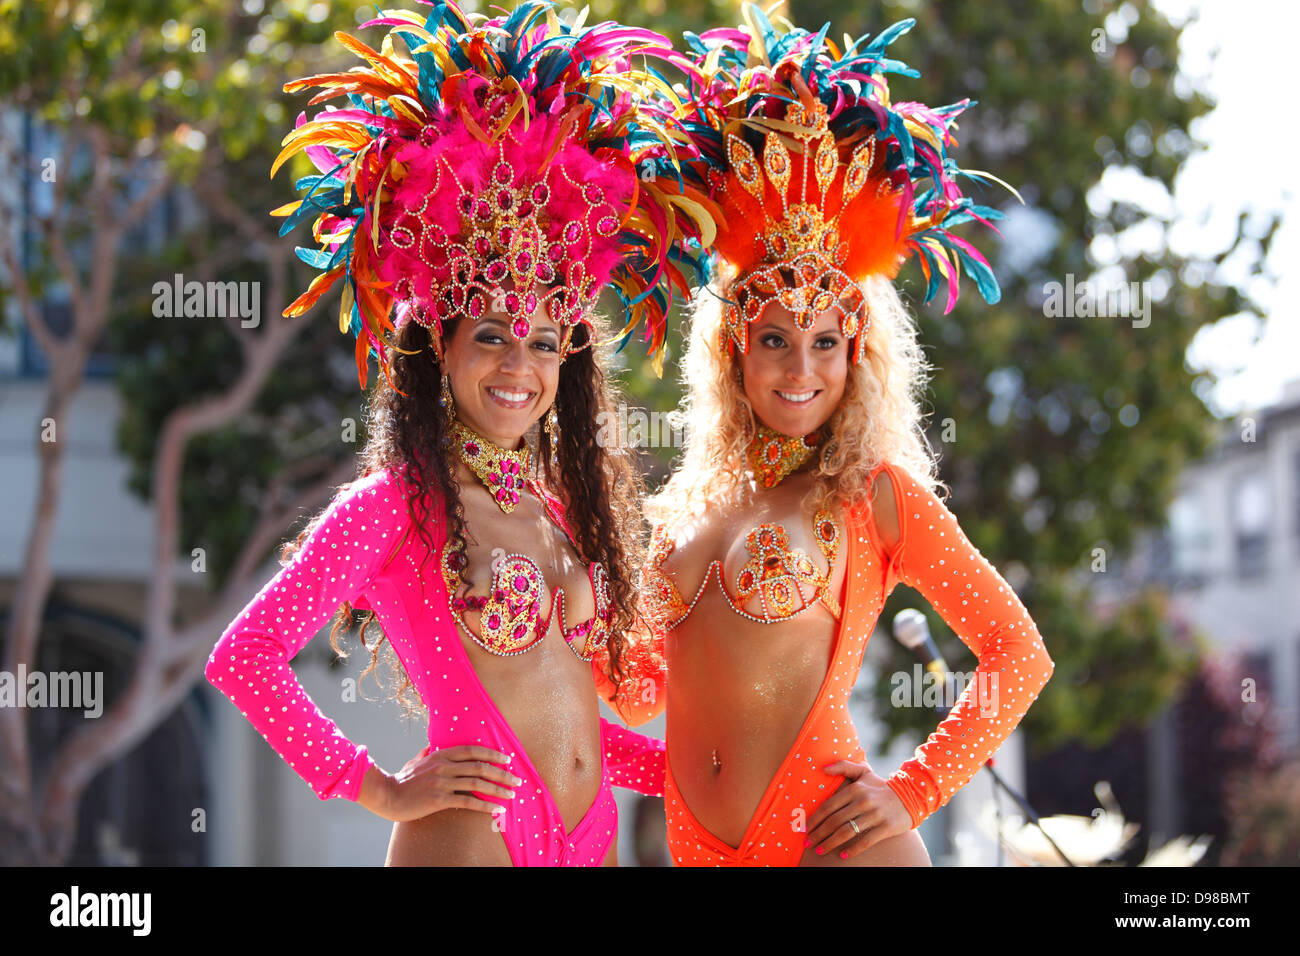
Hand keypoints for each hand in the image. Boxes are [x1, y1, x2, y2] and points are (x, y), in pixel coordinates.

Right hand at [375, 745, 522, 822]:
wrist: (386, 795)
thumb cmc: (401, 779)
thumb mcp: (415, 760)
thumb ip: (426, 753)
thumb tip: (429, 747)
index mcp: (441, 754)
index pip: (473, 751)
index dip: (492, 754)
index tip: (508, 759)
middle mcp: (444, 766)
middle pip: (480, 767)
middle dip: (502, 773)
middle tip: (517, 780)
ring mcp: (442, 782)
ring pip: (477, 784)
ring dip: (498, 789)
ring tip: (511, 795)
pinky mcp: (439, 799)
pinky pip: (467, 802)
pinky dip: (484, 806)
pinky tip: (495, 810)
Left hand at [804, 760, 913, 859]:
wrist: (911, 796)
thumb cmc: (880, 786)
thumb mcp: (864, 772)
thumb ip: (843, 767)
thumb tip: (823, 768)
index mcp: (855, 789)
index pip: (829, 806)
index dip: (815, 819)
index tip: (805, 828)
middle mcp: (863, 801)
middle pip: (835, 821)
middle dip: (819, 834)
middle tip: (808, 842)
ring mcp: (875, 815)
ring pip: (847, 832)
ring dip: (830, 843)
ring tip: (820, 850)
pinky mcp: (886, 827)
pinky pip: (866, 841)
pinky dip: (853, 849)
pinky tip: (843, 855)